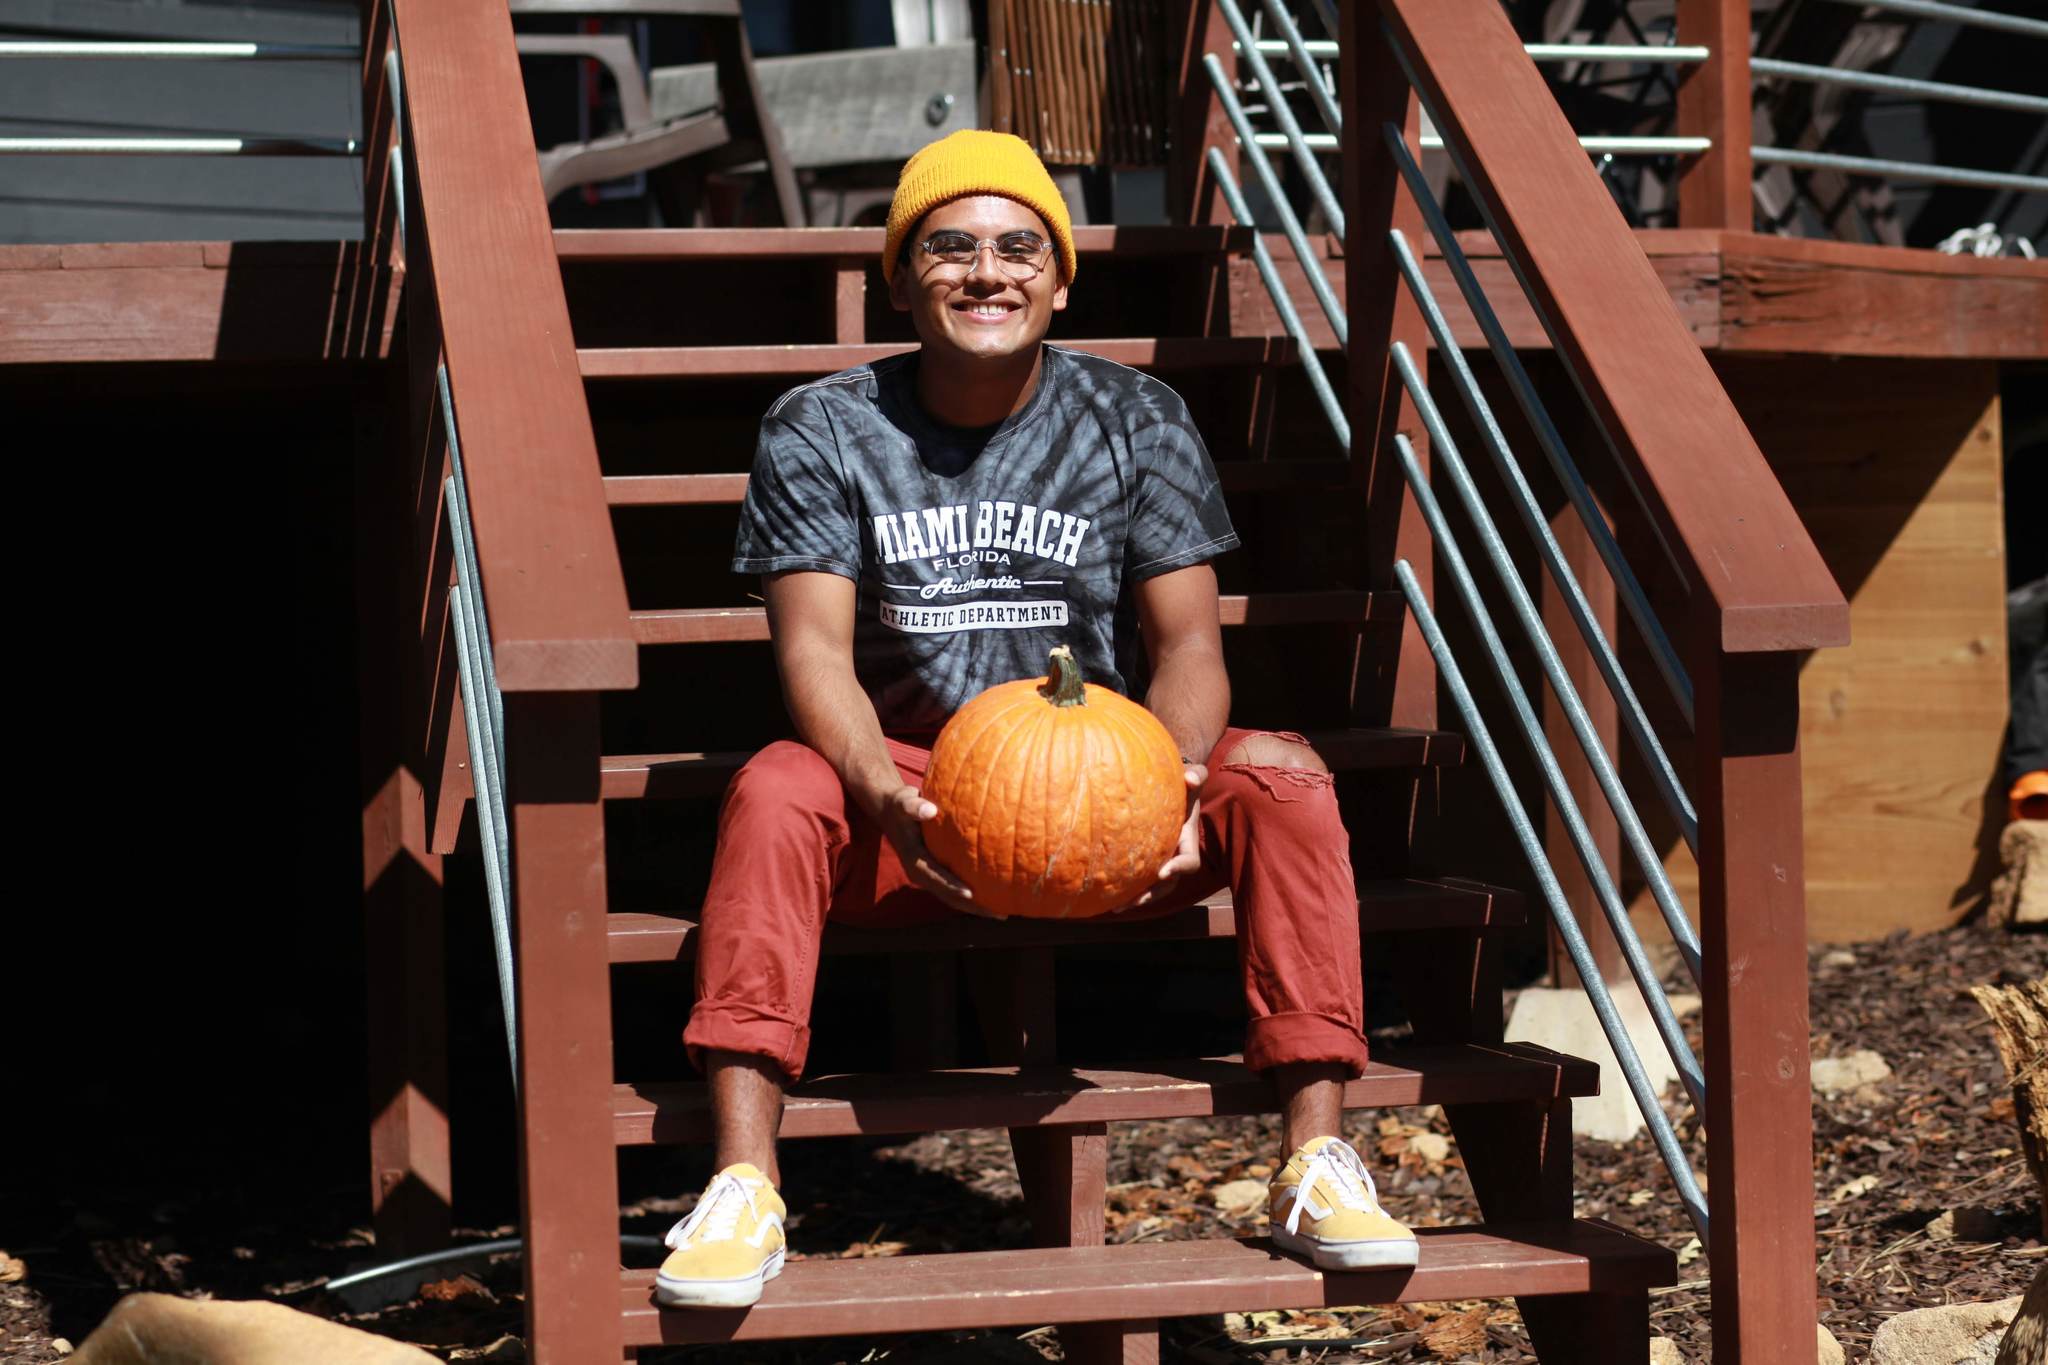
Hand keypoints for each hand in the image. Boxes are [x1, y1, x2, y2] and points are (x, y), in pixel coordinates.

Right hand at [876, 785, 1000, 918]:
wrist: (892, 810)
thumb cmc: (901, 804)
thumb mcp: (904, 802)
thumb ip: (914, 806)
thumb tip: (930, 810)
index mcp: (914, 861)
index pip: (935, 878)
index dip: (951, 887)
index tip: (971, 894)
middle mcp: (922, 873)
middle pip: (948, 896)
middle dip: (972, 906)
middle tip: (999, 914)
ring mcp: (930, 875)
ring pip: (953, 897)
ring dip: (976, 906)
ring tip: (1003, 912)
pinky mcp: (937, 872)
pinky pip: (956, 887)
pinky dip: (974, 894)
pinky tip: (995, 893)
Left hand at [1120, 763, 1205, 911]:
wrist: (1171, 789)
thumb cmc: (1182, 782)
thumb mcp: (1192, 777)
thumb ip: (1197, 774)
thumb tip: (1190, 778)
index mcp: (1187, 842)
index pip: (1189, 862)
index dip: (1178, 868)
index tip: (1162, 872)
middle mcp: (1175, 856)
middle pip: (1167, 885)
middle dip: (1152, 894)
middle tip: (1133, 900)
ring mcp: (1160, 861)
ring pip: (1151, 888)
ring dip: (1135, 899)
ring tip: (1113, 907)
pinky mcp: (1144, 860)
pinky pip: (1136, 878)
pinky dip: (1123, 887)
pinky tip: (1100, 893)